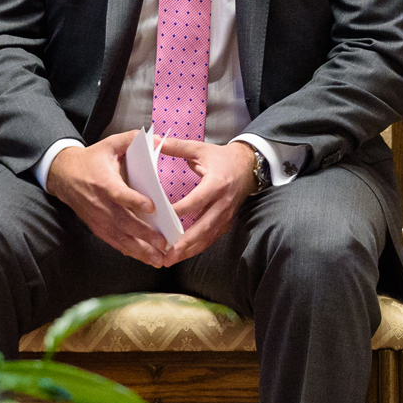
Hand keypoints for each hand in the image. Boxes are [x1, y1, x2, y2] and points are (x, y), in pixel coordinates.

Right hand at [44, 132, 169, 265]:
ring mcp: (99, 219)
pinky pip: (115, 242)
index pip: (120, 194)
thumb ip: (133, 139)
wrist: (65, 176)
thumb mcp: (111, 143)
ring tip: (159, 259)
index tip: (151, 207)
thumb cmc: (93, 160)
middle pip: (124, 222)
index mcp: (104, 182)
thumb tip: (159, 139)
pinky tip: (146, 259)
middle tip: (164, 242)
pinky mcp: (98, 228)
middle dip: (145, 234)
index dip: (134, 201)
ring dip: (140, 250)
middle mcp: (101, 204)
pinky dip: (131, 252)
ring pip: (121, 237)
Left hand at [157, 138, 256, 263]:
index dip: (179, 211)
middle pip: (202, 227)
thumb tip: (154, 141)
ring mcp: (225, 216)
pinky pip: (210, 239)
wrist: (248, 167)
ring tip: (168, 260)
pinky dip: (195, 248)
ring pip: (206, 238)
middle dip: (183, 242)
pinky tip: (180, 255)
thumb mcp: (200, 149)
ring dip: (187, 250)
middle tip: (164, 253)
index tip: (160, 218)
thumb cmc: (221, 158)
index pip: (196, 201)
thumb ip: (177, 147)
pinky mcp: (225, 223)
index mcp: (216, 184)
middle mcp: (222, 203)